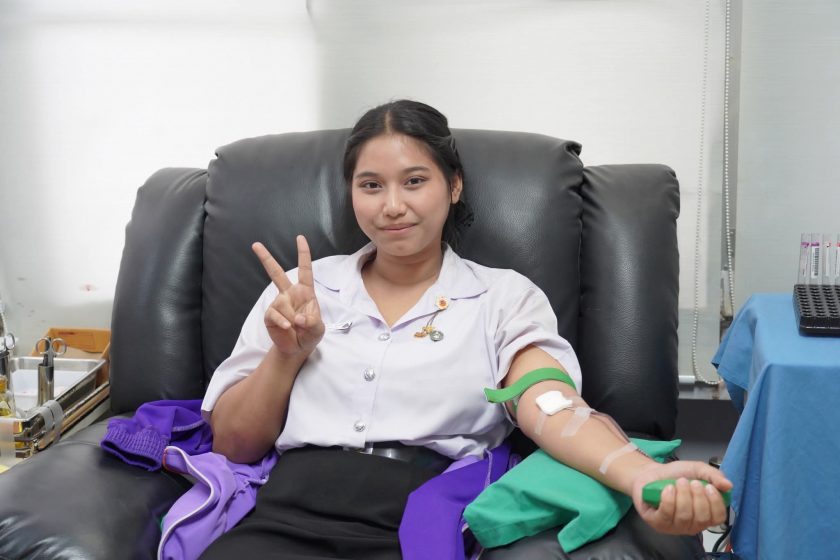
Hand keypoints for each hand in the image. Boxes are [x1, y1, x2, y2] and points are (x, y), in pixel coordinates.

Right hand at [252, 235, 324, 357]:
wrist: (297, 348)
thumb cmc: (310, 334)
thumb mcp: (318, 328)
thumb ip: (312, 322)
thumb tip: (298, 317)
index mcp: (305, 292)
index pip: (305, 270)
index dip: (303, 254)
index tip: (300, 238)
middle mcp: (290, 294)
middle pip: (276, 273)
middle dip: (266, 258)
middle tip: (255, 245)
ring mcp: (278, 303)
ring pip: (281, 303)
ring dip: (291, 317)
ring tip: (296, 326)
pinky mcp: (270, 314)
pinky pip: (274, 314)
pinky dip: (282, 322)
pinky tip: (287, 327)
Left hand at [631, 460, 732, 534]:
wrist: (650, 473)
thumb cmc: (675, 475)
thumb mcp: (697, 470)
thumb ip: (713, 475)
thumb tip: (729, 486)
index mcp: (705, 515)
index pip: (718, 518)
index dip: (715, 503)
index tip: (708, 486)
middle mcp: (692, 524)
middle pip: (702, 518)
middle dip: (697, 497)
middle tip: (691, 482)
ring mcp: (675, 526)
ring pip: (685, 517)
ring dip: (683, 496)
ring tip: (678, 482)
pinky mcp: (658, 523)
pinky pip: (667, 515)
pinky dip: (669, 499)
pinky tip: (667, 489)